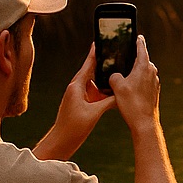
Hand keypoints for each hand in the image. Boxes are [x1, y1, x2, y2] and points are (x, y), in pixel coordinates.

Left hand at [34, 45, 113, 160]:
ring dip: (103, 78)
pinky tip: (112, 90)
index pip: (88, 65)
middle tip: (113, 53)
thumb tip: (120, 94)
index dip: (95, 53)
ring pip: (93, 82)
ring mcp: (78, 96)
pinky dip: (102, 90)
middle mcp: (76, 88)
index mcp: (77, 86)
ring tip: (116, 70)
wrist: (61, 141)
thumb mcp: (94, 113)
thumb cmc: (73, 128)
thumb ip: (108, 101)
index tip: (100, 41)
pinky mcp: (81, 104)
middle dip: (102, 62)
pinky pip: (94, 92)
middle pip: (91, 71)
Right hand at [109, 34, 160, 133]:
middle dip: (132, 60)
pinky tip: (128, 90)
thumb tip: (115, 76)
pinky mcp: (153, 92)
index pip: (141, 48)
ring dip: (134, 73)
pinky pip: (144, 82)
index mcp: (144, 66)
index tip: (137, 36)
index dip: (138, 41)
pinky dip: (136, 83)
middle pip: (141, 60)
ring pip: (142, 73)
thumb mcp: (116, 86)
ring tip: (122, 77)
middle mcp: (152, 72)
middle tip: (122, 59)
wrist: (144, 123)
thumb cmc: (132, 104)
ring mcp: (154, 83)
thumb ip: (114, 76)